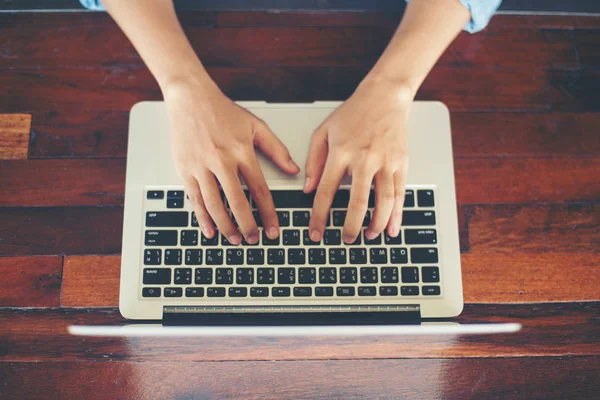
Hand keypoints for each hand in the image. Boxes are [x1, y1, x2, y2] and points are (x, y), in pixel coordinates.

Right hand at [164, 79, 299, 244]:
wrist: (190, 97)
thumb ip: (276, 149)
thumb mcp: (256, 126)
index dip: (268, 213)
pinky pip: (194, 199)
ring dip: (225, 225)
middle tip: (254, 240)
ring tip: (235, 239)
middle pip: (236, 201)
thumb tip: (293, 169)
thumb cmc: (223, 111)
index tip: (274, 228)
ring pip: (214, 204)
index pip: (259, 189)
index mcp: (241, 151)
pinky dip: (202, 217)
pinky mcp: (185, 169)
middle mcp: (221, 161)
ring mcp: (201, 166)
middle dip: (247, 225)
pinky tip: (210, 230)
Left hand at [304, 77, 412, 243]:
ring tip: (368, 236)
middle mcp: (364, 159)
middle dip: (350, 227)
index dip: (318, 216)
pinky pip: (400, 194)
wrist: (384, 97)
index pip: (326, 192)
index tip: (315, 233)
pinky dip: (397, 215)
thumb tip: (308, 189)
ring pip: (383, 202)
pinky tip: (391, 228)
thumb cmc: (353, 114)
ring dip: (375, 224)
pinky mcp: (401, 163)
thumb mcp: (323, 132)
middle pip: (357, 202)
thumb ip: (313, 161)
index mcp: (341, 153)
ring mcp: (386, 162)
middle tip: (345, 240)